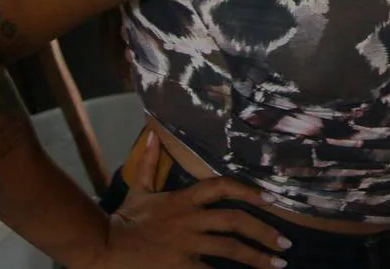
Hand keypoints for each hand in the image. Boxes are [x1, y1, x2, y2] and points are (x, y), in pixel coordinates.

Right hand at [90, 132, 290, 268]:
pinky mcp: (181, 266)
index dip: (249, 190)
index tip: (271, 199)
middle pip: (235, 221)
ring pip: (230, 249)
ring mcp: (187, 244)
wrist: (104, 247)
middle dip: (264, 231)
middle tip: (285, 243)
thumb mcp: (139, 189)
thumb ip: (152, 163)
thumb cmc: (123, 220)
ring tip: (278, 264)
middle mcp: (190, 220)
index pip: (222, 187)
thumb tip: (153, 134)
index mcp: (184, 199)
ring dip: (257, 256)